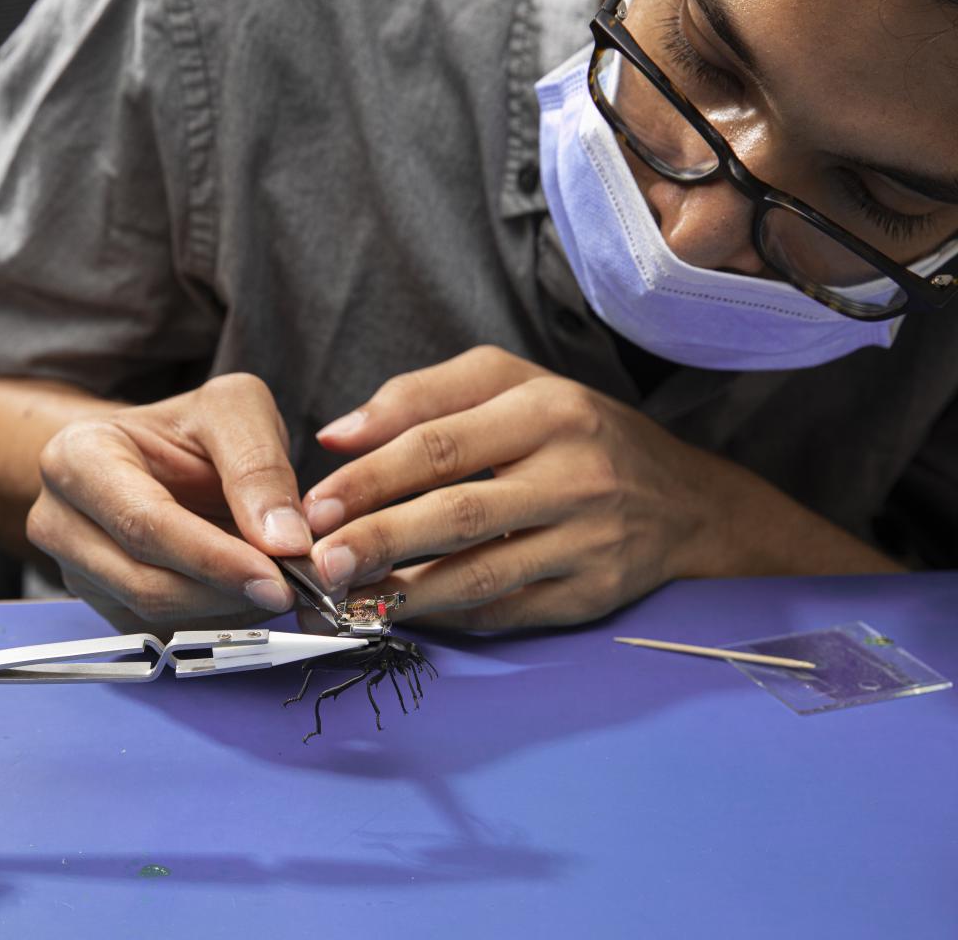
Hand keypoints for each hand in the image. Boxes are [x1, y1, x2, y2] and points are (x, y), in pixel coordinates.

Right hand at [27, 373, 310, 631]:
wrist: (157, 454)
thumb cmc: (187, 430)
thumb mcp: (233, 411)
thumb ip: (258, 466)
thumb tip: (282, 540)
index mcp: (77, 458)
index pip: (144, 524)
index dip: (213, 558)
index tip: (276, 575)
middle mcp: (61, 520)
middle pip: (145, 582)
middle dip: (228, 593)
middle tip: (295, 588)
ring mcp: (76, 571)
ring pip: (156, 616)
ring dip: (229, 612)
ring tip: (280, 584)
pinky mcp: (104, 606)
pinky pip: (164, 632)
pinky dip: (218, 623)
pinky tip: (249, 595)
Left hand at [300, 346, 757, 630]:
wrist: (687, 503)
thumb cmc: (578, 434)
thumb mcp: (513, 385)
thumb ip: (421, 397)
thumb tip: (336, 435)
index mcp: (545, 411)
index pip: (439, 444)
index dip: (369, 478)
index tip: (314, 505)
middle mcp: (573, 475)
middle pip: (458, 512)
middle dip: (379, 539)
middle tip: (319, 560)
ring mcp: (587, 541)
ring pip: (481, 574)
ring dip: (405, 592)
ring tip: (348, 597)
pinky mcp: (593, 594)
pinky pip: (506, 611)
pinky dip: (449, 616)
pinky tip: (403, 613)